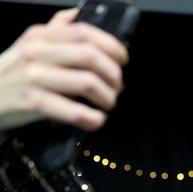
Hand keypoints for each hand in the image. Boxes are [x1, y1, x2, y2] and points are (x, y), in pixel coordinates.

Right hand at [0, 8, 127, 131]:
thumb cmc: (13, 73)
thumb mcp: (30, 45)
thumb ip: (55, 31)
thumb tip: (77, 14)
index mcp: (41, 36)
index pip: (84, 32)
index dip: (112, 46)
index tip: (123, 60)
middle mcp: (37, 52)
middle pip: (91, 56)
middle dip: (113, 74)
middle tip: (117, 86)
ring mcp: (34, 77)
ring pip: (87, 82)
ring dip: (107, 97)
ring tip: (107, 103)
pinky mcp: (33, 102)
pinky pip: (74, 111)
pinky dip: (93, 118)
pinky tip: (96, 120)